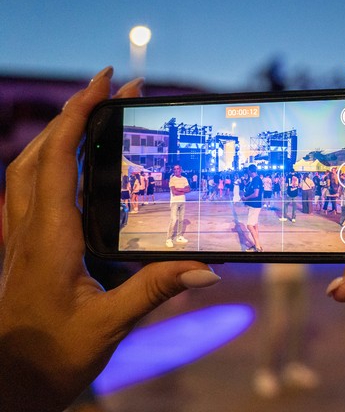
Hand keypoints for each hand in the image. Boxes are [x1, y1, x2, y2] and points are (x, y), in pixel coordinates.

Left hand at [0, 67, 220, 411]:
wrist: (10, 385)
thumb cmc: (51, 357)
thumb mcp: (110, 325)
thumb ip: (156, 290)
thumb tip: (207, 267)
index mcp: (49, 237)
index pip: (58, 157)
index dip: (78, 112)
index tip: (106, 80)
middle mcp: (29, 229)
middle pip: (39, 151)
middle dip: (73, 112)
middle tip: (111, 89)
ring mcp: (21, 238)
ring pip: (27, 168)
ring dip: (57, 134)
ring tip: (93, 117)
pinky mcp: (24, 249)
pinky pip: (28, 191)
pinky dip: (48, 163)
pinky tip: (71, 169)